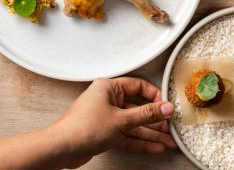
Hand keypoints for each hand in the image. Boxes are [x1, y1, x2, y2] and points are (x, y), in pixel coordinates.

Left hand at [50, 77, 175, 167]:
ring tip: (168, 141)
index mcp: (108, 87)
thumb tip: (165, 107)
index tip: (167, 105)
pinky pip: (127, 135)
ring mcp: (106, 117)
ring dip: (151, 133)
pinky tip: (155, 147)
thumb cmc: (82, 127)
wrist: (63, 148)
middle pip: (137, 107)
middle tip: (171, 127)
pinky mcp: (105, 133)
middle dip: (155, 119)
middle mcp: (107, 100)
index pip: (137, 86)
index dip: (154, 95)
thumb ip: (145, 114)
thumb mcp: (121, 120)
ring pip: (134, 124)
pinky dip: (141, 141)